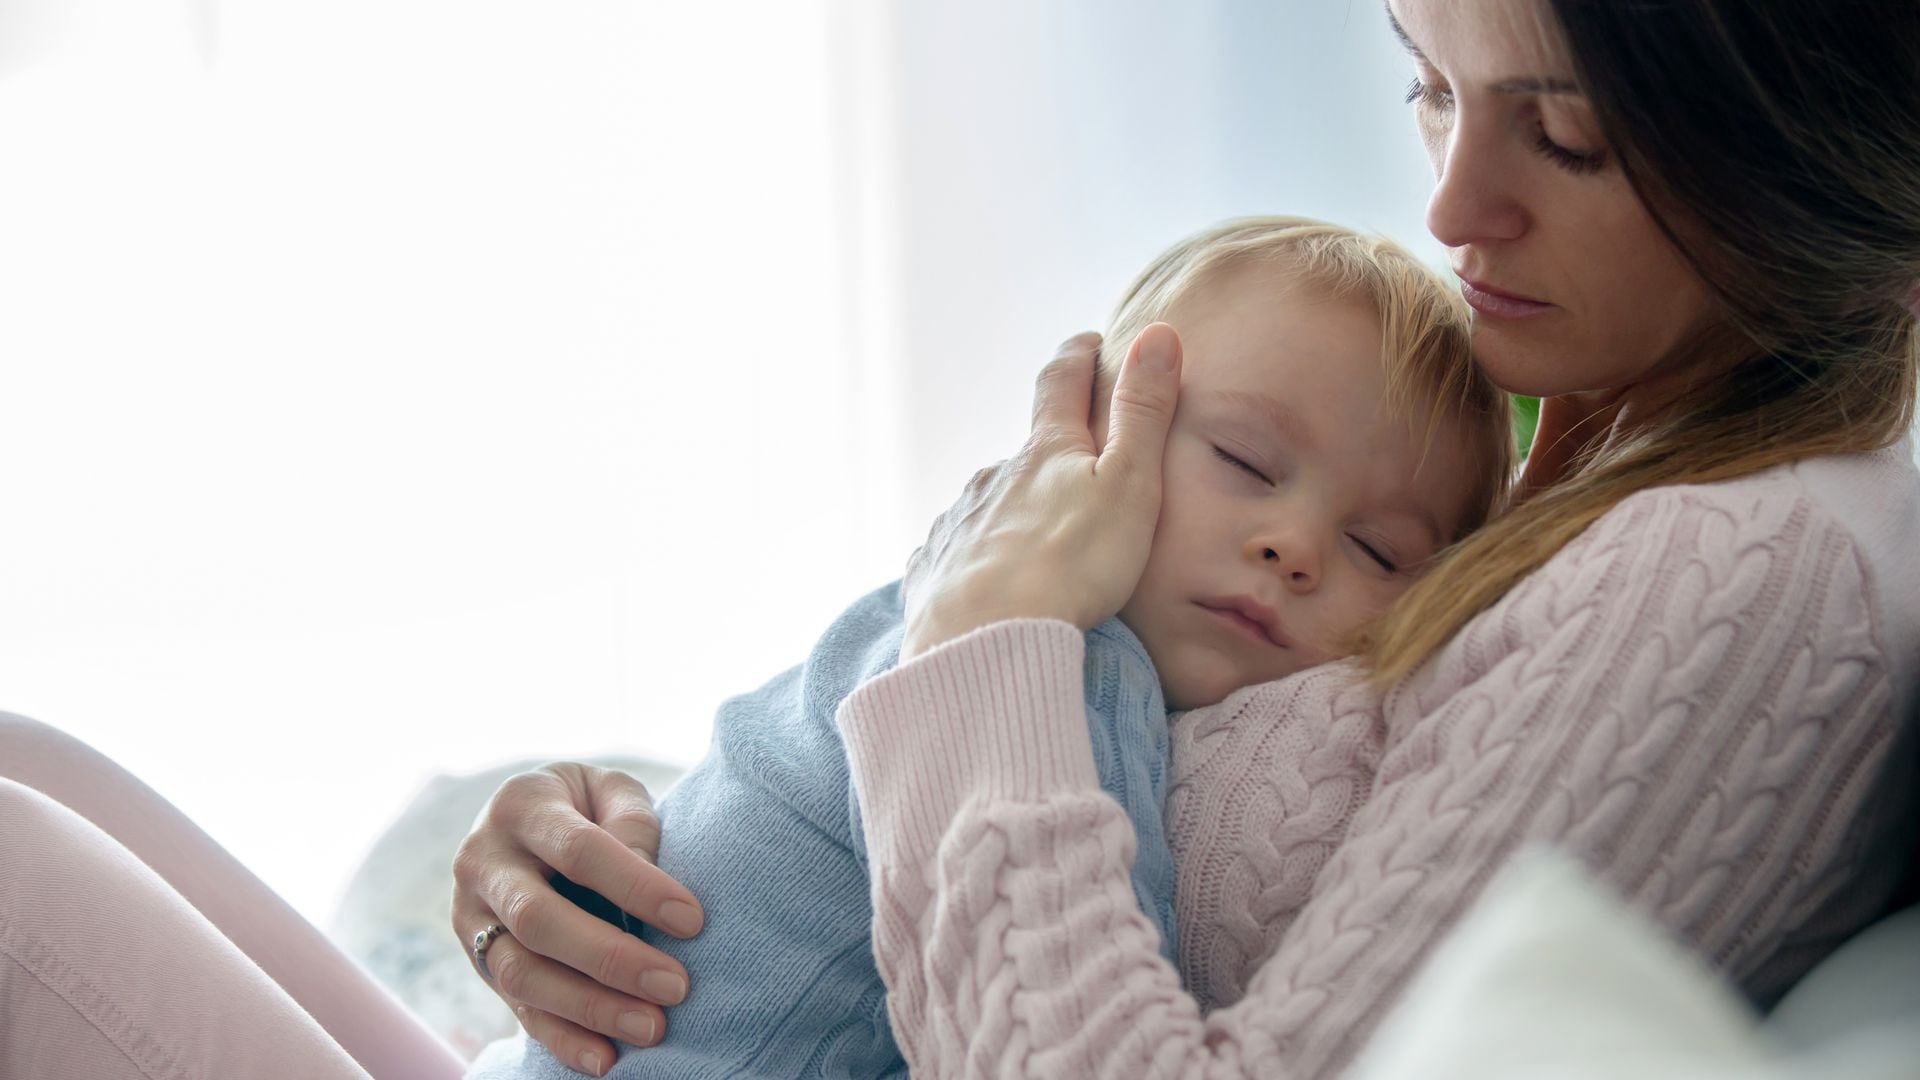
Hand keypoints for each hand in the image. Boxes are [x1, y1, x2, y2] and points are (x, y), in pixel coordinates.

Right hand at [450, 762, 704, 1076]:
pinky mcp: (476, 962)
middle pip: (539, 919)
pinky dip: (561, 1038)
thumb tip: (652, 878)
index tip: (693, 921)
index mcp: (521, 805)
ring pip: (520, 972)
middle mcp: (483, 861)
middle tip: (676, 987)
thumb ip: (632, 822)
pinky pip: (515, 1008)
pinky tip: (605, 1060)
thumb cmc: (587, 805)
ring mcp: (471, 916)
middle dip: (611, 959)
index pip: (579, 851)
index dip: (636, 887)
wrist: (526, 820)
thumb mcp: (611, 790)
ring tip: (651, 1028)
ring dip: (589, 1007)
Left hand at [901, 325, 1181, 659]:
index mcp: (1046, 453)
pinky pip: (956, 553)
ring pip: (988, 502)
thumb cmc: (1071, 565)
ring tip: (1033, 535)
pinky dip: (975, 556)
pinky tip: (982, 578)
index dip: (1078, 357)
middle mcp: (994, 477)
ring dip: (1010, 508)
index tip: (1089, 342)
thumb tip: (1159, 333)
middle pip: (1023, 452)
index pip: (1062, 383)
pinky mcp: (935, 569)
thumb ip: (1143, 413)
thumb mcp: (1129, 484)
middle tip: (1072, 461)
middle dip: (1046, 451)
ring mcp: (958, 522)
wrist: (984, 639)